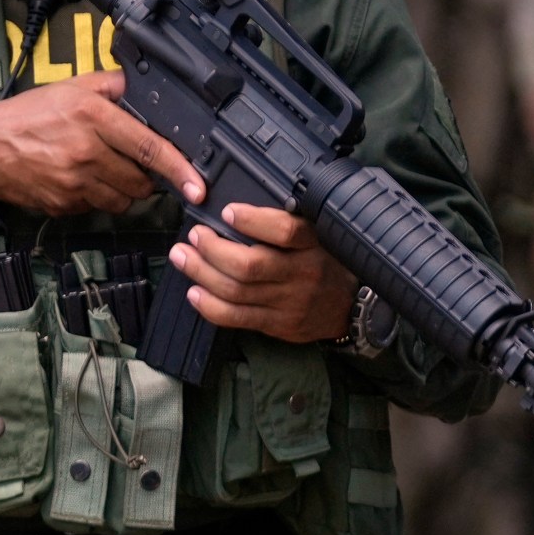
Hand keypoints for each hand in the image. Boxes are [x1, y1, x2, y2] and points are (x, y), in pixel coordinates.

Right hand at [0, 70, 203, 216]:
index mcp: (92, 116)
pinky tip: (80, 179)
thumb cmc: (24, 116)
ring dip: (124, 190)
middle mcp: (85, 151)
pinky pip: (98, 208)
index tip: (198, 186)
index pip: (149, 147)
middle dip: (147, 177)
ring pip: (124, 200)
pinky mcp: (64, 204)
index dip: (180, 170)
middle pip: (141, 180)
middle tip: (133, 163)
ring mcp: (74, 182)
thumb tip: (147, 87)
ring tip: (104, 170)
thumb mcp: (70, 87)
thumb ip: (112, 86)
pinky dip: (98, 197)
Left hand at [170, 204, 358, 343]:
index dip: (252, 221)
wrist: (350, 305)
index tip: (227, 211)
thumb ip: (285, 224)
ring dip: (201, 273)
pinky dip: (210, 305)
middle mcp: (302, 274)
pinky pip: (237, 318)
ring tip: (183, 257)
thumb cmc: (326, 260)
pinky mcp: (278, 325)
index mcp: (313, 244)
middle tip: (194, 236)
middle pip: (249, 265)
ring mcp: (289, 303)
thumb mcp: (318, 235)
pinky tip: (194, 292)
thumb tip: (235, 210)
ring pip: (236, 291)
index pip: (285, 231)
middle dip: (212, 249)